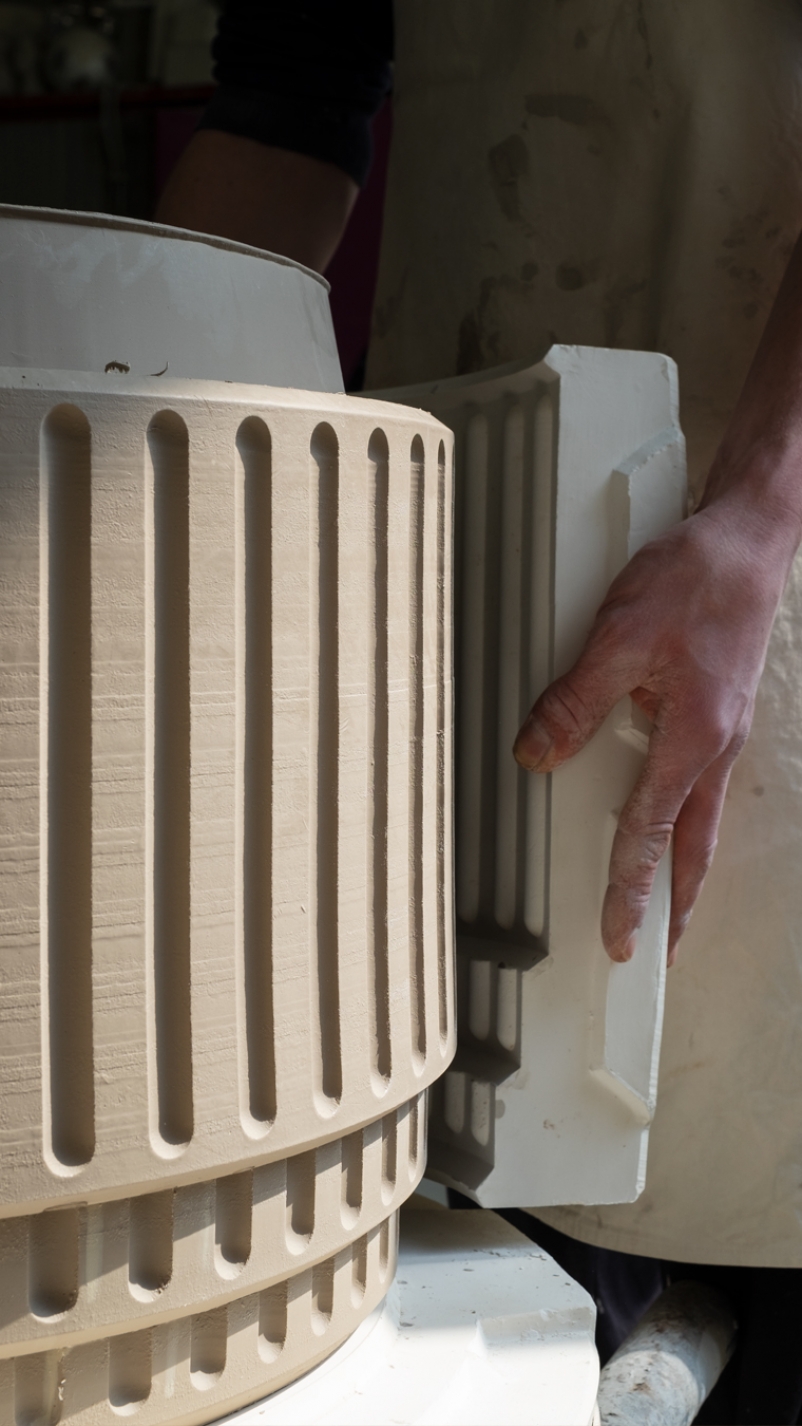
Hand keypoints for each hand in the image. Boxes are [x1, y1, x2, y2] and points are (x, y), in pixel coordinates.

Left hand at [513, 493, 791, 963]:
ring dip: (684, 868)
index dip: (631, 888)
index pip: (651, 832)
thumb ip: (576, 700)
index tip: (618, 934)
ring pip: (703, 820)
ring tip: (665, 903)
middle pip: (695, 846)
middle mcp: (717, 745)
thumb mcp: (620, 634)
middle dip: (675, 903)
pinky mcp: (721, 713)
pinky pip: (702, 785)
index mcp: (695, 737)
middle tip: (657, 949)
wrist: (747, 540)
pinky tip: (669, 819)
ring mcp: (725, 732)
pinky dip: (686, 821)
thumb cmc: (695, 578)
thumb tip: (538, 752)